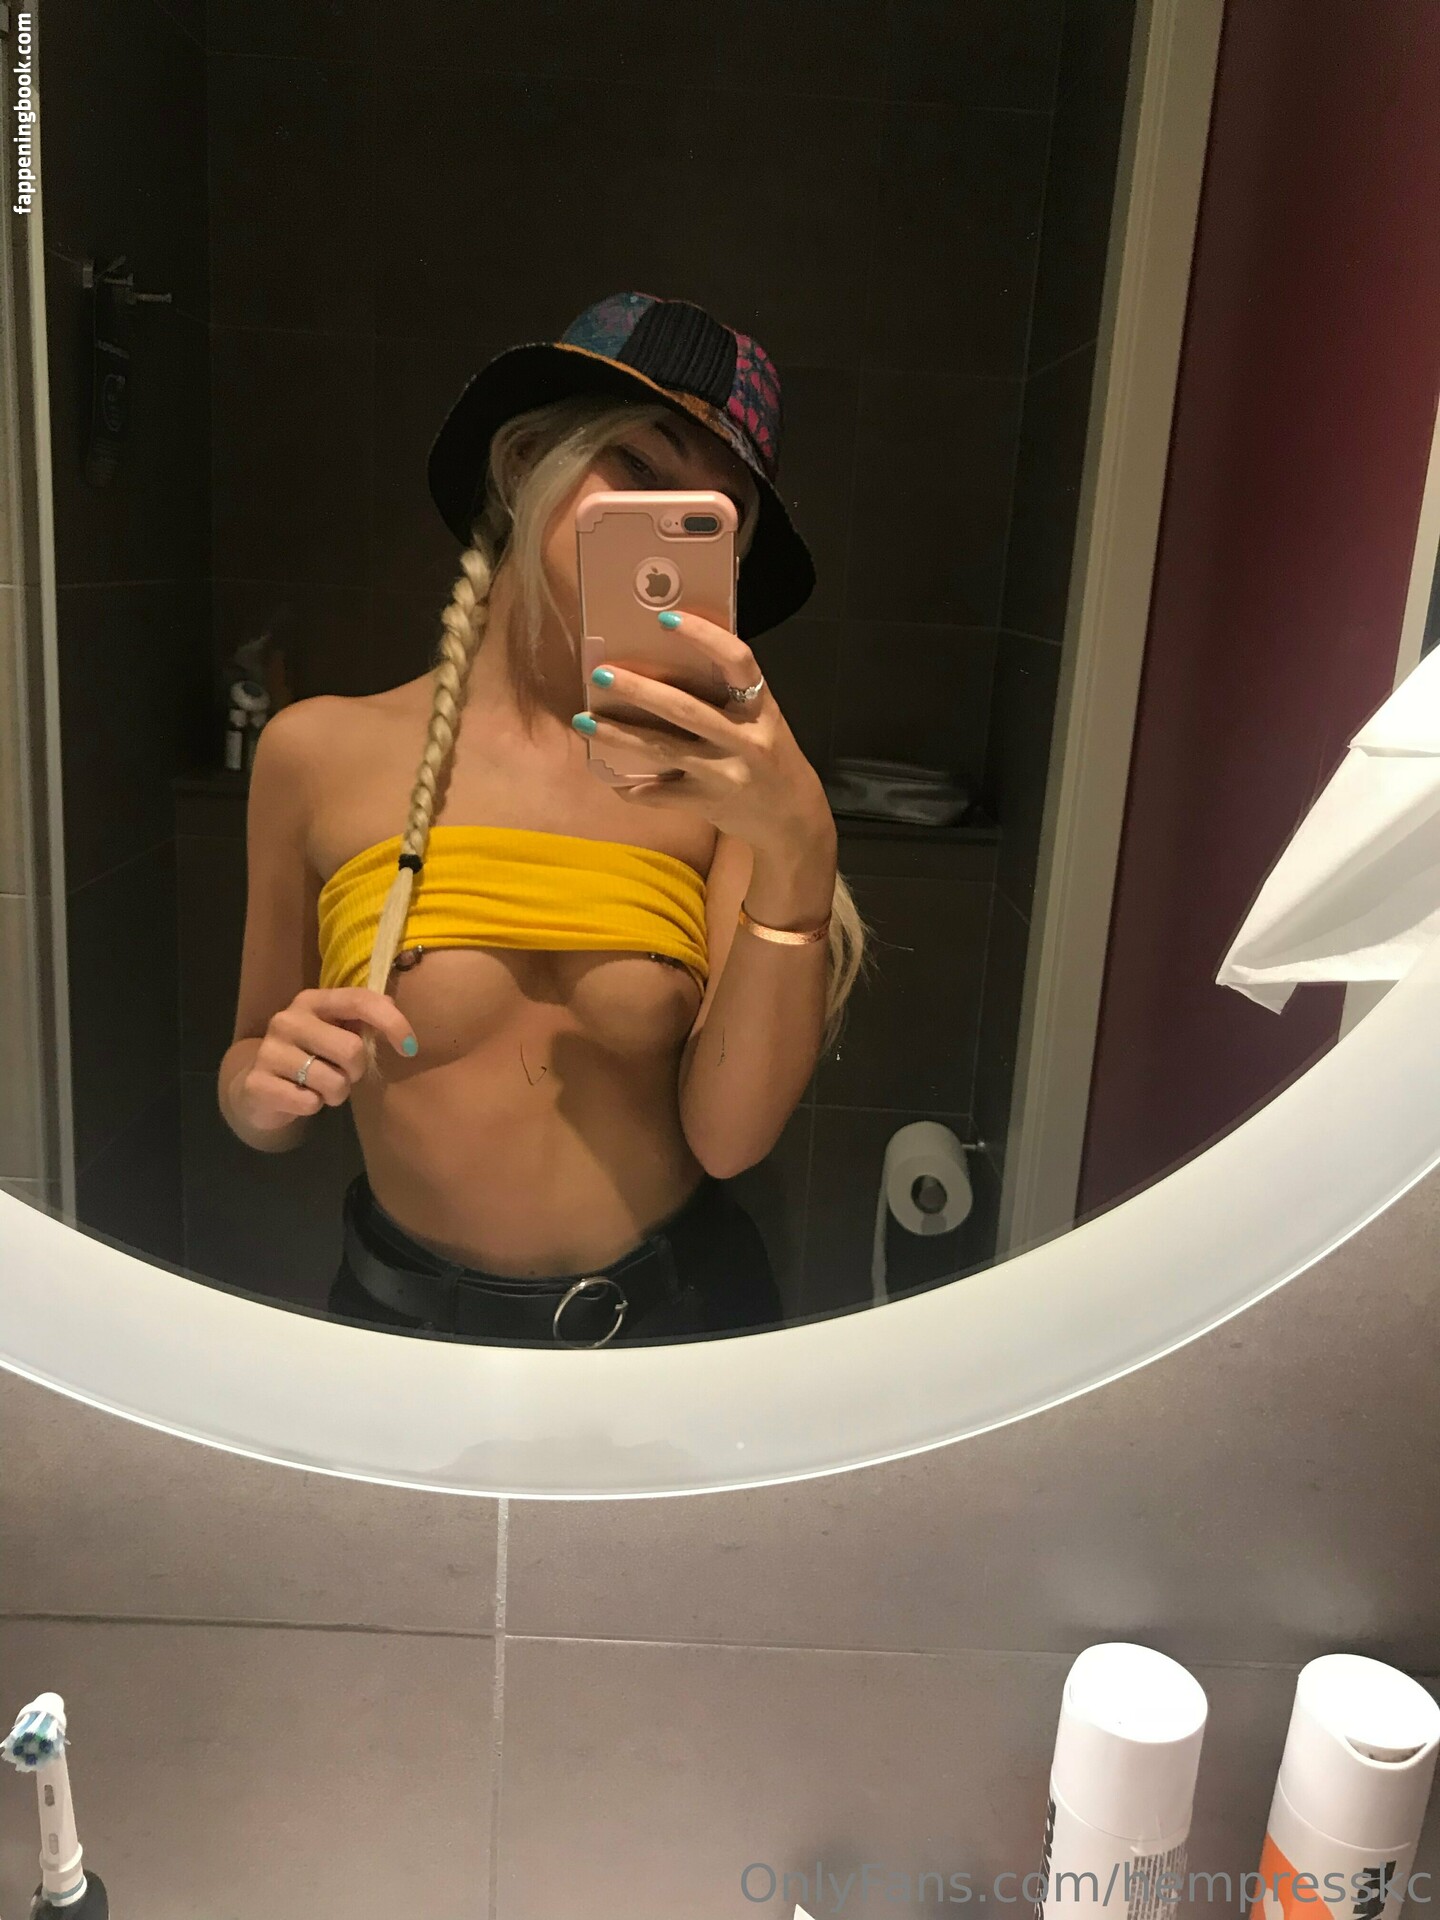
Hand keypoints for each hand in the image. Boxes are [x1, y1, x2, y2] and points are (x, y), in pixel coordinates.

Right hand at [231, 987, 417, 1130]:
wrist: (260, 1087)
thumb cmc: (311, 1056)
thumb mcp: (336, 1031)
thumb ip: (362, 1019)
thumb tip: (392, 1007)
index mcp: (312, 1001)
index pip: (359, 1000)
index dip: (392, 1023)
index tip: (410, 1047)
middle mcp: (287, 1020)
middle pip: (352, 1049)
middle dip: (355, 1070)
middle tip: (342, 1073)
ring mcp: (268, 1051)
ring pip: (333, 1082)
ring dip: (336, 1093)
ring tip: (320, 1087)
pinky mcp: (257, 1083)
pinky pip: (309, 1103)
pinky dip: (313, 1106)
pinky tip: (300, 1097)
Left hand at [572, 609, 832, 860]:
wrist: (790, 816)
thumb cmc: (766, 754)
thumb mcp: (759, 719)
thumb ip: (726, 694)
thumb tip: (666, 658)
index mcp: (761, 708)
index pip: (739, 662)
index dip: (705, 636)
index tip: (666, 619)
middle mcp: (746, 739)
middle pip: (686, 710)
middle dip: (639, 690)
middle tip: (601, 674)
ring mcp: (726, 774)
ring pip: (663, 750)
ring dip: (619, 735)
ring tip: (584, 720)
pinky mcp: (708, 803)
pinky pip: (661, 794)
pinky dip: (633, 787)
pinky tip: (611, 777)